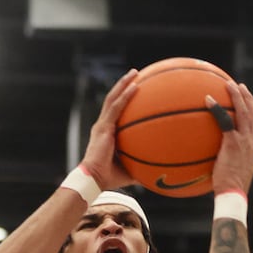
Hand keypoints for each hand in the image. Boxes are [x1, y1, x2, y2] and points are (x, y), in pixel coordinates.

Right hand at [77, 70, 140, 190]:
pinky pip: (116, 108)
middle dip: (123, 85)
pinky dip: (125, 96)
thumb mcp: (129, 170)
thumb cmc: (109, 178)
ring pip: (113, 98)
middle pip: (113, 99)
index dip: (123, 99)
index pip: (115, 112)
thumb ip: (141, 166)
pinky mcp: (103, 127)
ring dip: (124, 84)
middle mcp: (103, 125)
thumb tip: (158, 170)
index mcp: (106, 133)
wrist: (94, 179)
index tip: (134, 90)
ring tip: (135, 73)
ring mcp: (102, 125)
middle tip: (135, 74)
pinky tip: (135, 87)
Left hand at [209, 81, 252, 195]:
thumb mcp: (234, 171)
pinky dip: (217, 108)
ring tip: (229, 85)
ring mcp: (245, 141)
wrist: (233, 193)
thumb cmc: (230, 187)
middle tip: (239, 86)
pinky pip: (225, 120)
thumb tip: (217, 157)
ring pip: (244, 112)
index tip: (247, 101)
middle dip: (247, 97)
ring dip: (237, 96)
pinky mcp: (233, 142)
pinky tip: (208, 100)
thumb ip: (230, 159)